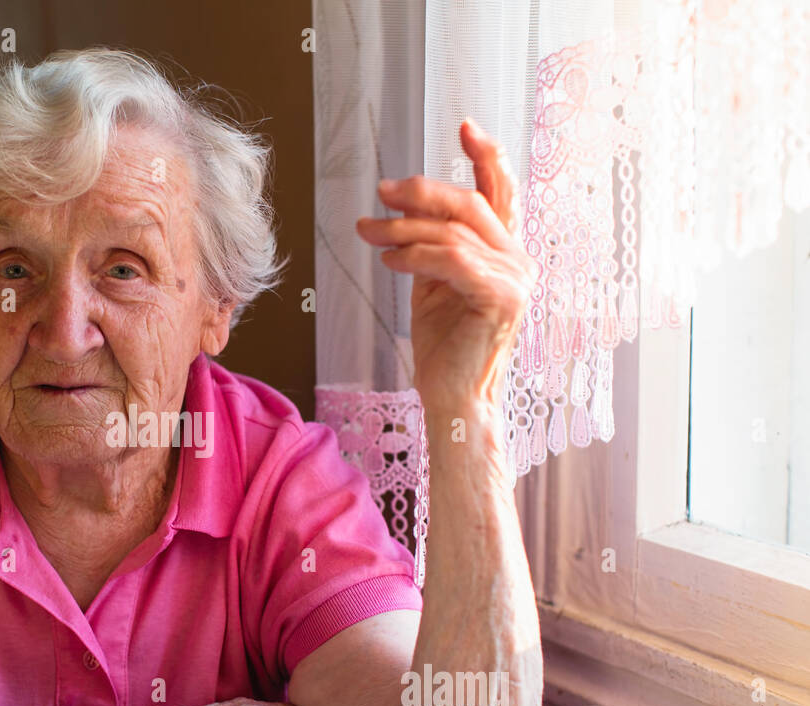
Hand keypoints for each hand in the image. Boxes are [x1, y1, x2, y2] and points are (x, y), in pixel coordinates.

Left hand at [355, 117, 538, 416]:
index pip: (501, 194)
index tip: (465, 125)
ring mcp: (516, 280)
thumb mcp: (435, 286)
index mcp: (506, 253)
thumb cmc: (444, 347)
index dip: (486, 156)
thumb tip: (405, 215)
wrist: (452, 397)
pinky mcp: (500, 298)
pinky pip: (451, 260)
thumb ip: (434, 249)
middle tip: (381, 191)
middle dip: (422, 191)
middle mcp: (519, 262)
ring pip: (453, 232)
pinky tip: (388, 258)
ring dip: (403, 227)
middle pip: (470, 204)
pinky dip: (415, 254)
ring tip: (369, 231)